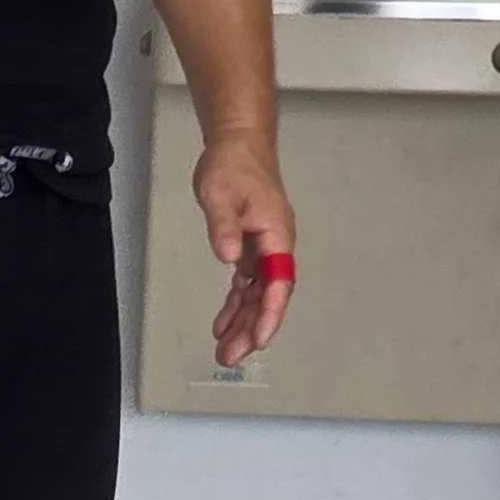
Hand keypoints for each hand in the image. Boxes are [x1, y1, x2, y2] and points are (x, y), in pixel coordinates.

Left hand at [195, 131, 294, 363]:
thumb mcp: (220, 194)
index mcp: (276, 234)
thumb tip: (230, 256)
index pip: (278, 282)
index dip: (269, 314)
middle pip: (269, 296)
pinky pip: (247, 284)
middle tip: (231, 356)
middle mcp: (275, 244)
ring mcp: (264, 248)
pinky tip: (223, 323)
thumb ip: (224, 227)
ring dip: (242, 323)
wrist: (238, 144)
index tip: (259, 338)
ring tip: (225, 350)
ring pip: (257, 295)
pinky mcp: (251, 247)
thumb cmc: (233, 164)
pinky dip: (235, 305)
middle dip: (251, 328)